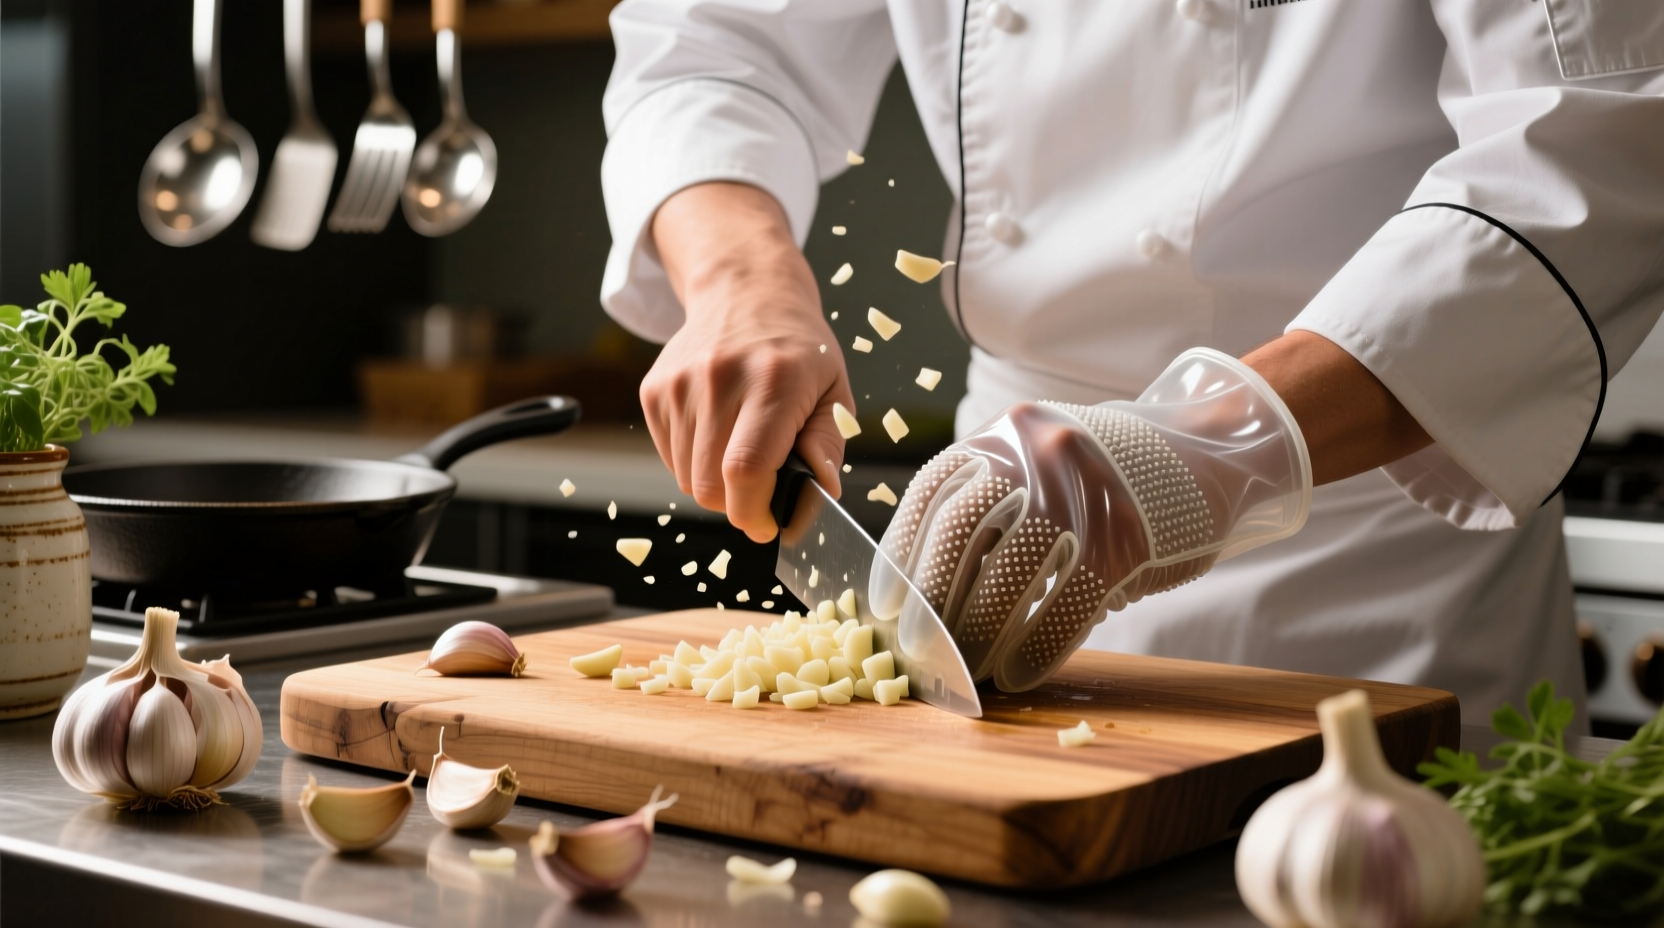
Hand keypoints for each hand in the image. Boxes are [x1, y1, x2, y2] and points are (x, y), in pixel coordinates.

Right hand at [644, 182, 852, 541]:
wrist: (746, 294)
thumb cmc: (798, 351)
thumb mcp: (833, 391)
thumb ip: (828, 445)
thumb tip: (821, 493)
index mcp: (772, 380)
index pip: (746, 469)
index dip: (755, 512)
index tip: (769, 524)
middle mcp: (719, 379)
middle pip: (710, 485)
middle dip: (738, 504)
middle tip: (762, 489)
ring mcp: (679, 383)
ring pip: (687, 479)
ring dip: (717, 485)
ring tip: (742, 450)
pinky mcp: (654, 389)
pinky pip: (671, 459)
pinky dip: (695, 463)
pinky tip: (719, 434)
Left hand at [879, 350, 1310, 690]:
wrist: (1211, 451)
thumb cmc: (1110, 475)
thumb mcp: (1040, 465)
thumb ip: (992, 508)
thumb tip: (929, 592)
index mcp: (1004, 434)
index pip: (932, 498)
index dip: (902, 558)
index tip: (888, 609)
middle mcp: (1035, 455)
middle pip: (959, 539)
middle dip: (933, 606)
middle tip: (922, 654)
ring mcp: (1082, 496)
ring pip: (1007, 579)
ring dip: (978, 636)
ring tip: (968, 671)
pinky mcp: (1125, 541)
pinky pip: (1065, 606)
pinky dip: (1035, 648)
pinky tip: (1019, 673)